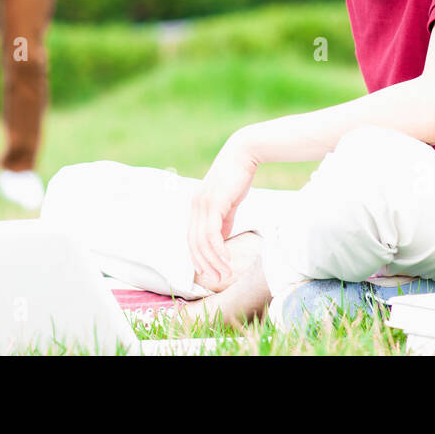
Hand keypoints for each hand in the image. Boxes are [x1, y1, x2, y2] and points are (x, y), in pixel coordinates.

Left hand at [188, 136, 258, 290]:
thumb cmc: (237, 177)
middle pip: (193, 244)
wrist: (243, 154)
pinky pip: (212, 235)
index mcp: (196, 207)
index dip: (198, 257)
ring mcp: (201, 205)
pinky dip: (218, 251)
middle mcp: (194, 207)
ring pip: (202, 242)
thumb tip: (222, 241)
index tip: (209, 272)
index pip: (191, 239)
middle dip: (205, 264)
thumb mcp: (228, 203)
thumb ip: (224, 221)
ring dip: (213, 262)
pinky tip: (228, 260)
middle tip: (218, 279)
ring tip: (225, 274)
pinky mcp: (213, 204)